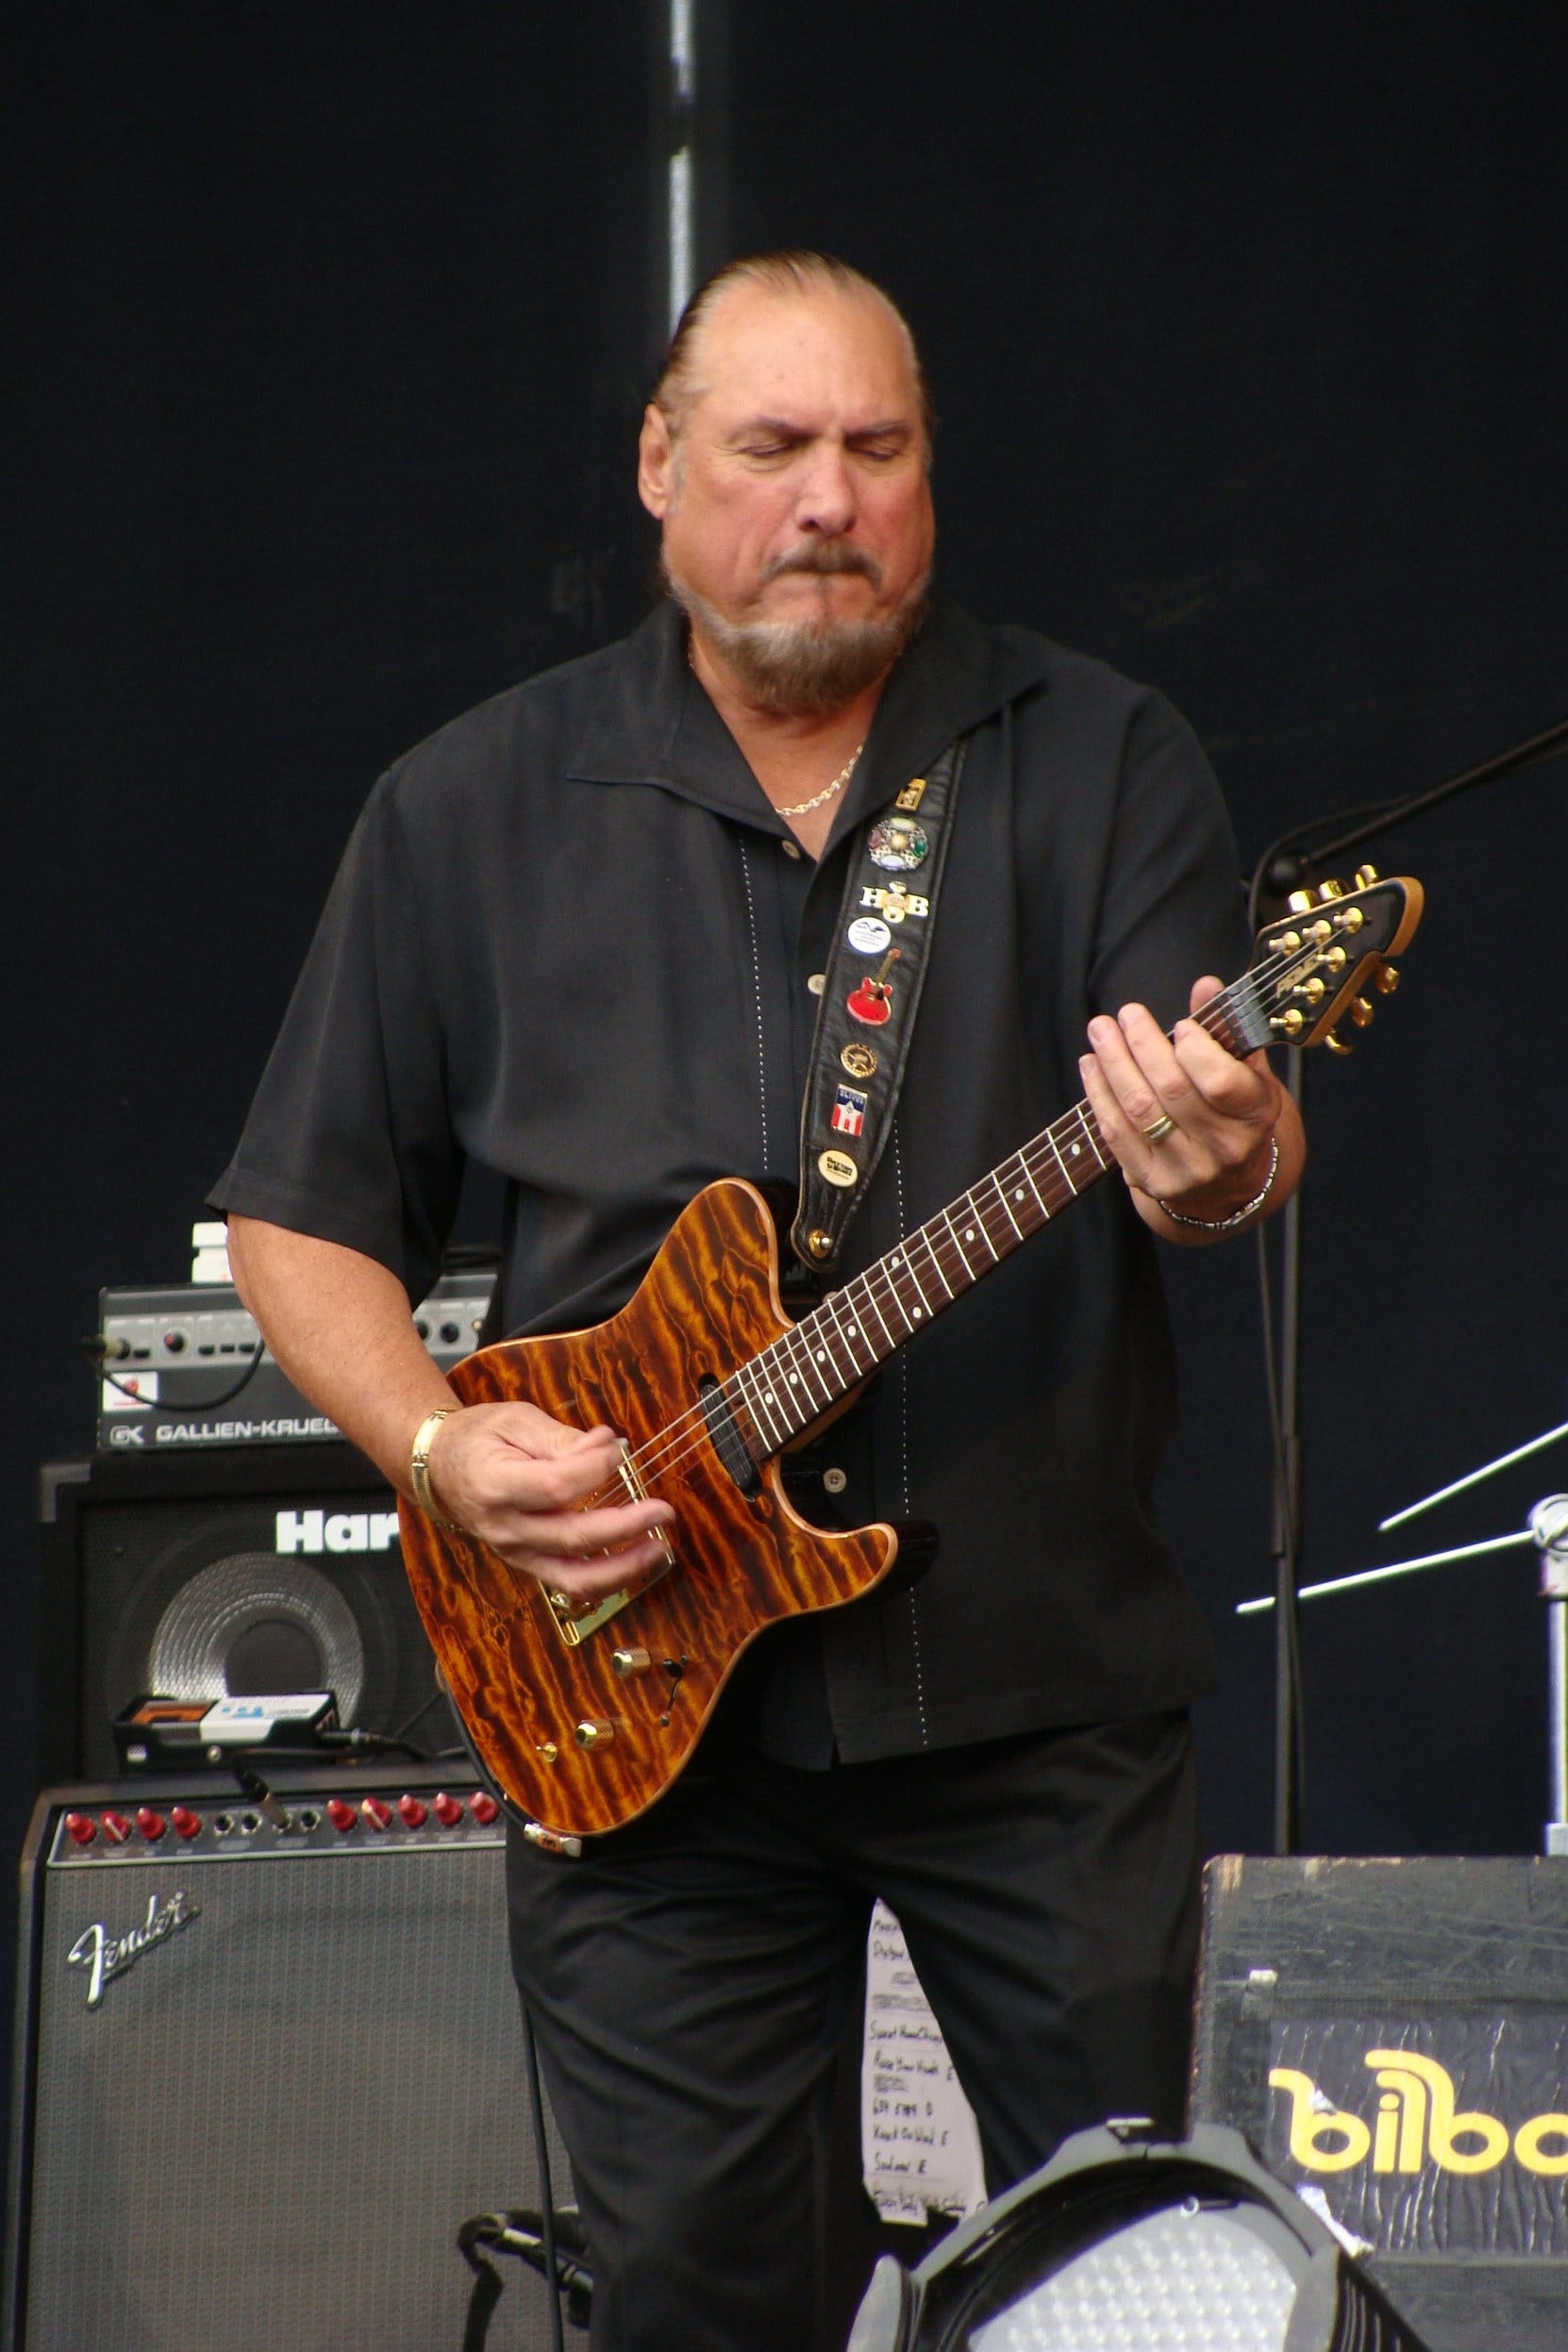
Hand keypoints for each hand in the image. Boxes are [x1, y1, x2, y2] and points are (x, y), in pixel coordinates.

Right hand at [424, 1402, 675, 1600]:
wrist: (440, 1469)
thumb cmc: (477, 1438)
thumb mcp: (515, 1420)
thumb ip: (562, 1437)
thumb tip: (608, 1446)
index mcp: (495, 1485)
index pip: (555, 1486)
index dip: (594, 1470)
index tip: (618, 1450)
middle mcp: (505, 1528)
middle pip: (573, 1537)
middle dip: (626, 1526)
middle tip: (662, 1509)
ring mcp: (516, 1553)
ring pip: (575, 1578)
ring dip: (624, 1568)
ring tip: (658, 1547)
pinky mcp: (529, 1564)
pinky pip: (571, 1583)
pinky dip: (609, 1577)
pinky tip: (635, 1558)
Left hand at [1079, 977, 1283, 1223]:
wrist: (1230, 1184)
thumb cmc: (1236, 1113)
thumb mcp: (1245, 1072)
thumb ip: (1226, 1028)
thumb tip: (1205, 984)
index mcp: (1255, 1116)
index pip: (1219, 1081)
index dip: (1194, 1048)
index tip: (1179, 1026)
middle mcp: (1224, 1148)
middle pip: (1172, 1089)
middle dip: (1143, 1044)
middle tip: (1126, 1013)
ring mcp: (1187, 1170)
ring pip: (1140, 1109)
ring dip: (1113, 1062)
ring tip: (1100, 1030)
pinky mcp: (1153, 1182)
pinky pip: (1117, 1133)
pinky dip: (1099, 1094)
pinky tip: (1091, 1065)